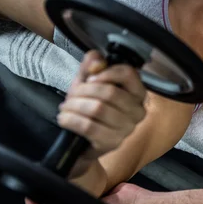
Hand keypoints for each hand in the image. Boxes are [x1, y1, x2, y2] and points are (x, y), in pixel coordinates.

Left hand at [58, 50, 146, 177]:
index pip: (128, 74)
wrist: (83, 140)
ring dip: (74, 106)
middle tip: (71, 95)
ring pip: (97, 109)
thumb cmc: (89, 108)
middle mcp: (138, 111)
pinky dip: (71, 120)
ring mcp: (127, 128)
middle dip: (83, 91)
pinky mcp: (112, 142)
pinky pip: (88, 126)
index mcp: (137, 93)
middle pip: (109, 92)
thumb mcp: (88, 82)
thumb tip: (96, 61)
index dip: (106, 72)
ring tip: (66, 107)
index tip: (90, 78)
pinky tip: (64, 118)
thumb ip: (92, 65)